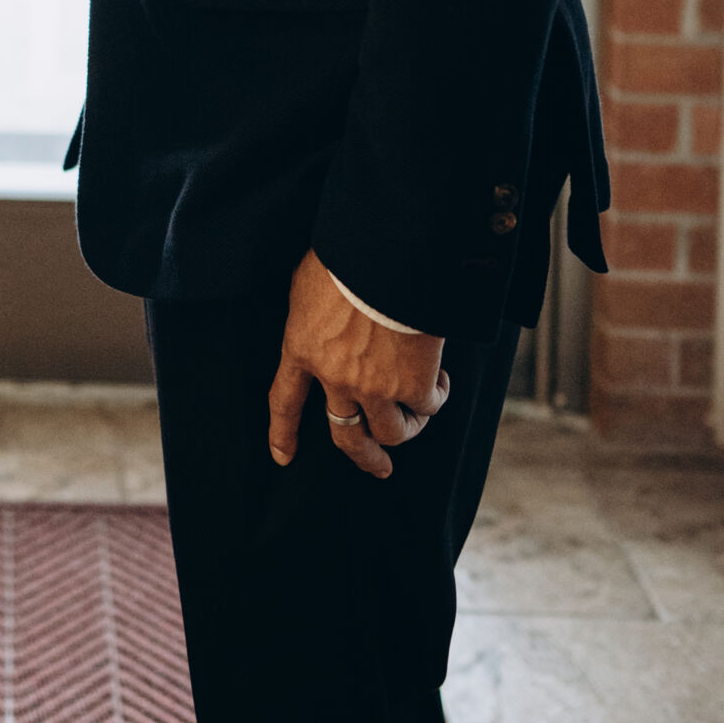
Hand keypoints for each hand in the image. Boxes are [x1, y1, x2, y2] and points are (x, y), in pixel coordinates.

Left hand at [267, 249, 448, 481]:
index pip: (283, 400)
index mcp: (301, 348)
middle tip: (380, 468)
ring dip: (408, 428)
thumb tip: (319, 316)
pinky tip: (441, 382)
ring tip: (421, 413)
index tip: (283, 458)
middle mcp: (334, 377)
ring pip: (391, 433)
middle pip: (344, 437)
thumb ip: (311, 311)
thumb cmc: (347, 256)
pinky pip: (427, 407)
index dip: (282, 432)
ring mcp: (373, 386)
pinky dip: (436, 398)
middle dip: (364, 458)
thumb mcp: (308, 281)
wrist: (389, 254)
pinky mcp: (412, 384)